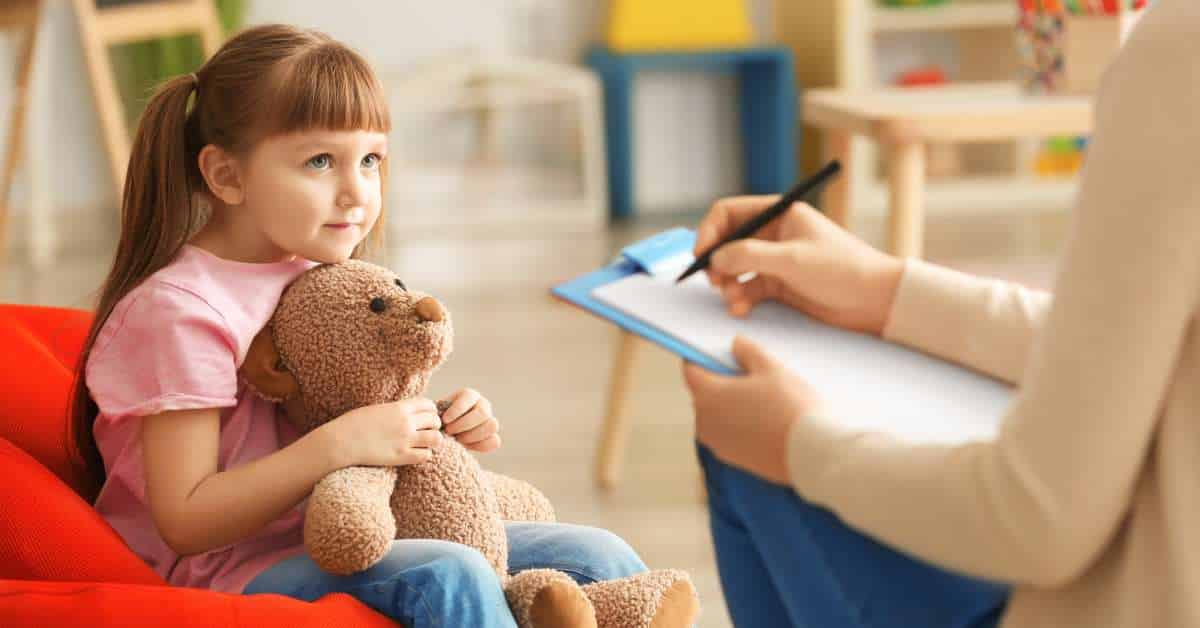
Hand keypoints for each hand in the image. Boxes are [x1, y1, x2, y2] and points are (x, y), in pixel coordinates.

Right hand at [325, 397, 442, 468]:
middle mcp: (405, 422)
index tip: (425, 416)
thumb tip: (407, 411)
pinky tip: (415, 453)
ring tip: (424, 443)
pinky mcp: (401, 457)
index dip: (430, 410)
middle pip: (435, 420)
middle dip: (433, 425)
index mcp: (399, 408)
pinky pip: (426, 456)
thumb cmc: (354, 424)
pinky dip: (424, 455)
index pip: (429, 404)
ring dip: (433, 440)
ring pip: (436, 438)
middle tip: (426, 430)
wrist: (341, 442)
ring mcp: (405, 440)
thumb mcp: (377, 409)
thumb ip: (395, 409)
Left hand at [440, 388, 501, 452]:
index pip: (469, 397)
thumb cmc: (436, 423)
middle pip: (482, 412)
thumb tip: (441, 420)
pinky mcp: (492, 436)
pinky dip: (481, 445)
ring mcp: (490, 420)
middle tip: (449, 432)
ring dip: (473, 435)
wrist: (442, 436)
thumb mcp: (435, 415)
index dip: (457, 409)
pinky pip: (494, 441)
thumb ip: (438, 414)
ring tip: (457, 440)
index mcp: (469, 395)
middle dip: (464, 424)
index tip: (444, 420)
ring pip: (491, 426)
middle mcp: (483, 405)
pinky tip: (466, 446)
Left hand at [682, 335, 821, 485]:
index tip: (715, 352)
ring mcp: (718, 443)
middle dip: (721, 381)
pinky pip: (730, 434)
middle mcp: (705, 422)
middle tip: (749, 372)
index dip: (701, 357)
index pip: (691, 370)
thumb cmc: (791, 406)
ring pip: (717, 415)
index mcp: (707, 395)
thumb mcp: (771, 368)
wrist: (813, 452)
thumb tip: (735, 345)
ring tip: (762, 397)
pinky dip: (740, 424)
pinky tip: (766, 419)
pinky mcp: (733, 458)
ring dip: (731, 404)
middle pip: (704, 393)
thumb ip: (748, 351)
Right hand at [696, 197, 904, 335]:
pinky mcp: (780, 286)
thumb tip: (714, 259)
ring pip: (735, 269)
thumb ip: (750, 256)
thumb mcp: (793, 259)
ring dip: (727, 284)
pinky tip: (740, 308)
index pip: (730, 212)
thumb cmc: (843, 269)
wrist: (875, 301)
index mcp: (779, 214)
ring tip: (732, 299)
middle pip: (728, 242)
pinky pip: (748, 289)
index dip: (710, 231)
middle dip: (717, 263)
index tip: (701, 254)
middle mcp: (774, 235)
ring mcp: (776, 261)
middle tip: (714, 282)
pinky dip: (740, 299)